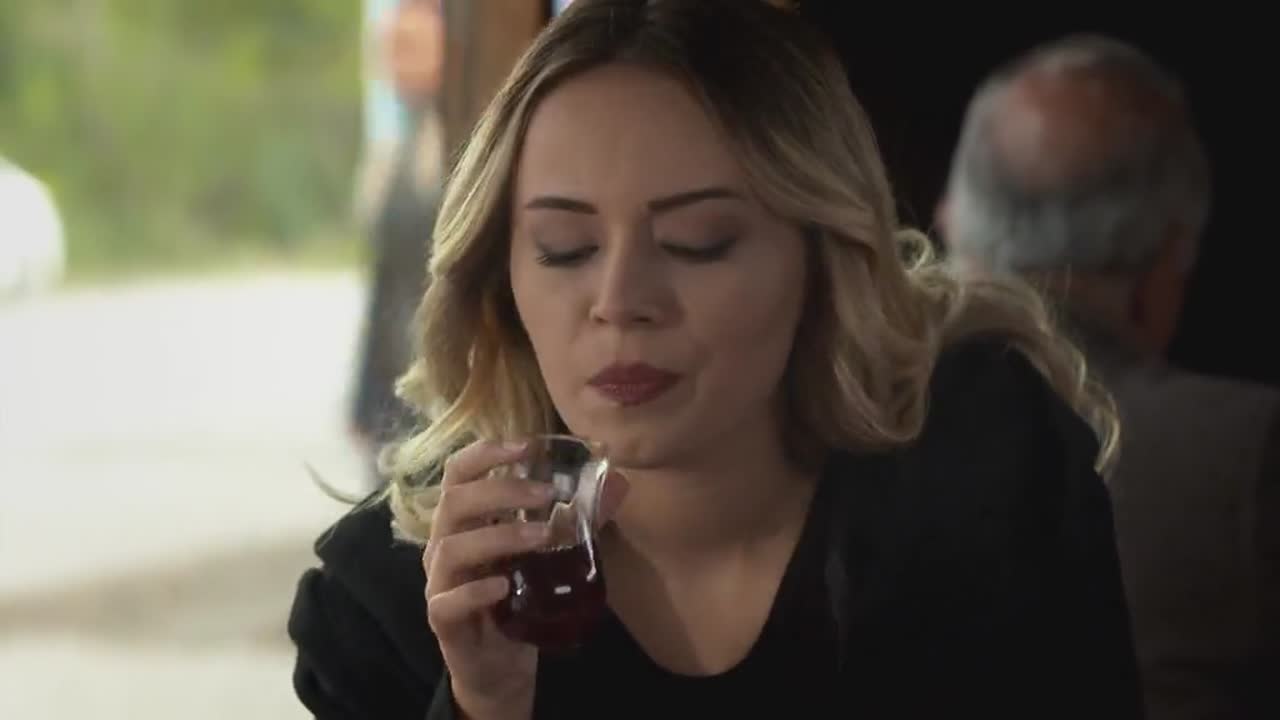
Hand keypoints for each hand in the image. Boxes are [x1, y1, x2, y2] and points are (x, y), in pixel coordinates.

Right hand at [423, 439, 628, 718]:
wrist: (500, 667)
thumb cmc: (519, 599)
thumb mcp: (549, 555)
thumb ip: (578, 519)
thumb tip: (617, 482)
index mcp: (465, 521)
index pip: (459, 473)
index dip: (486, 453)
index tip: (526, 446)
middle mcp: (445, 544)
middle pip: (455, 502)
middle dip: (501, 491)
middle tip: (548, 493)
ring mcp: (440, 582)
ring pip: (452, 548)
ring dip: (499, 536)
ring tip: (543, 536)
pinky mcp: (442, 619)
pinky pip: (448, 600)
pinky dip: (475, 590)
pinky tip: (504, 586)